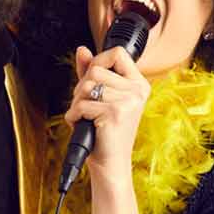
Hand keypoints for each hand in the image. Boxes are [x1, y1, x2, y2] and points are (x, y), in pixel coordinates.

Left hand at [64, 45, 150, 175]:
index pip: (118, 53)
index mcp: (139, 84)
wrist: (110, 163)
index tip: (92, 75)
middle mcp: (138, 90)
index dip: (99, 60)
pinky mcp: (116, 113)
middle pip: (96, 69)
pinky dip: (74, 116)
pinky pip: (82, 104)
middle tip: (87, 106)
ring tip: (86, 117)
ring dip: (77, 103)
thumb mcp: (99, 97)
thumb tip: (82, 49)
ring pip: (87, 86)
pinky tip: (83, 125)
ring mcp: (129, 101)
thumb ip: (91, 72)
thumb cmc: (104, 131)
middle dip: (82, 87)